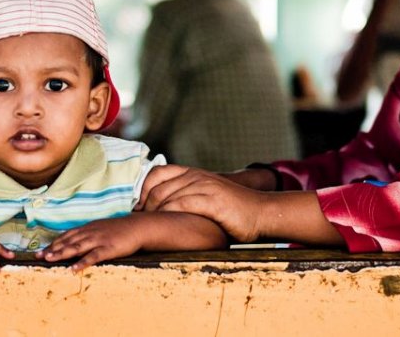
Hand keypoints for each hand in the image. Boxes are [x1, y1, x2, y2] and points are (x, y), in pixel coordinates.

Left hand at [40, 216, 148, 270]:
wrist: (137, 227)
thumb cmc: (119, 229)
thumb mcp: (100, 228)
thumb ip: (88, 234)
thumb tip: (75, 242)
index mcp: (88, 228)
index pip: (67, 236)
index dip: (53, 243)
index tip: (41, 250)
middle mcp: (90, 233)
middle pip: (68, 241)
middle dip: (52, 249)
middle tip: (38, 256)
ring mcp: (99, 240)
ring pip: (77, 247)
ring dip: (62, 253)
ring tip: (49, 259)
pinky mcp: (108, 248)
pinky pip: (93, 256)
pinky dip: (82, 262)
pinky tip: (73, 269)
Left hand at [138, 166, 267, 242]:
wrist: (262, 213)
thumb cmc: (233, 211)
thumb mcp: (207, 197)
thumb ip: (187, 197)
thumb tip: (161, 210)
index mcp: (193, 173)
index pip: (157, 173)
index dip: (142, 189)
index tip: (138, 208)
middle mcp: (197, 176)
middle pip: (158, 186)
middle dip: (144, 205)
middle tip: (139, 221)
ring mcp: (205, 186)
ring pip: (167, 195)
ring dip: (153, 212)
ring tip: (148, 226)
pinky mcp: (212, 200)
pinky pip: (182, 204)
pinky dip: (169, 214)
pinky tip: (165, 224)